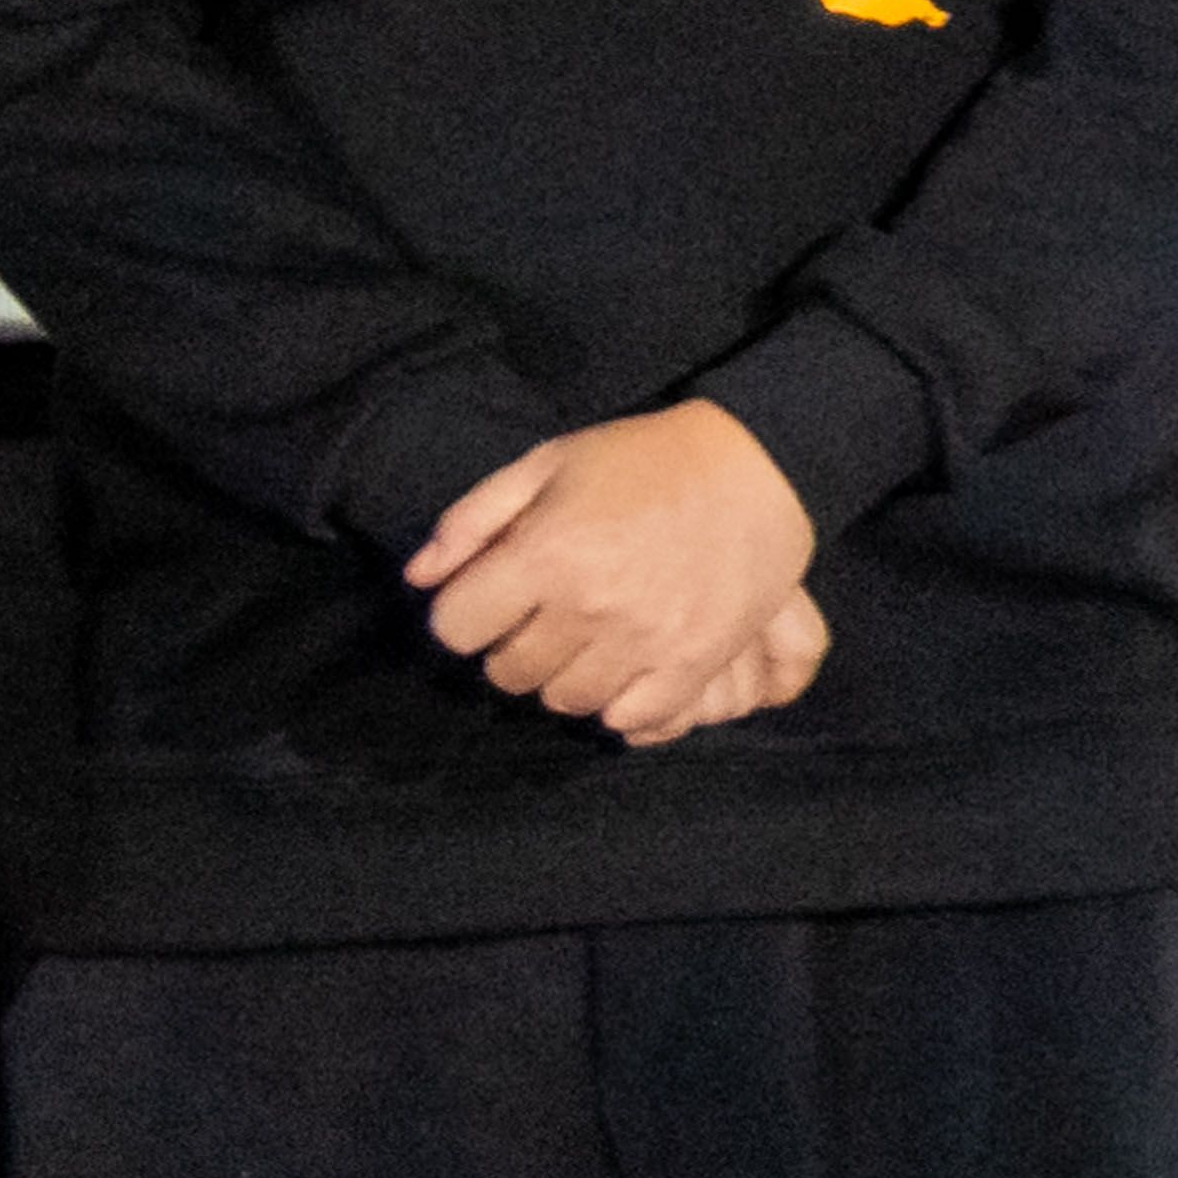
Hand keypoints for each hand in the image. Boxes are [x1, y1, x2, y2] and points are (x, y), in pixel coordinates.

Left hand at [408, 399, 821, 746]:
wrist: (758, 464)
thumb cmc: (644, 459)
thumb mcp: (548, 463)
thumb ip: (474, 519)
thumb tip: (419, 578)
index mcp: (546, 552)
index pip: (456, 627)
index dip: (466, 611)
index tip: (493, 595)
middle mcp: (591, 605)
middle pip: (507, 672)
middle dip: (513, 645)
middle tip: (544, 614)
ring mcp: (645, 639)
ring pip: (565, 700)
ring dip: (565, 675)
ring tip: (588, 638)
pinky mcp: (695, 660)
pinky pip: (633, 717)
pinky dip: (620, 702)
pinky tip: (626, 666)